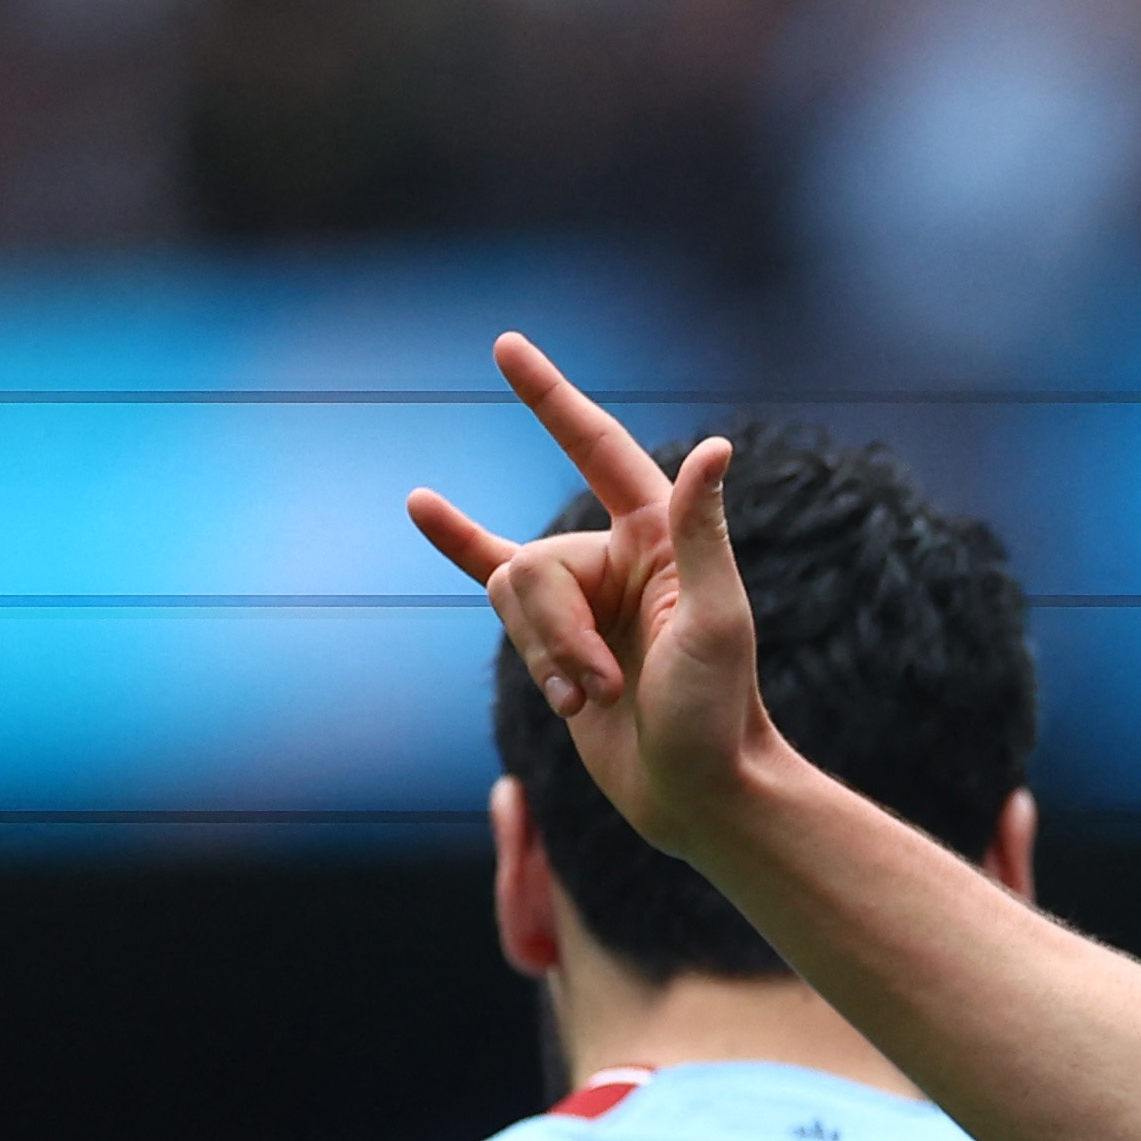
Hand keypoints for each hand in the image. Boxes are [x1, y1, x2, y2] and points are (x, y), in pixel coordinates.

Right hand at [406, 336, 770, 852]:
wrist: (697, 793)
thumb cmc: (719, 713)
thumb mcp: (716, 620)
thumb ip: (701, 534)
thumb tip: (713, 447)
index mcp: (659, 540)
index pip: (595, 448)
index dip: (549, 398)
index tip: (504, 346)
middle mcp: (618, 558)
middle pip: (533, 565)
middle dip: (555, 634)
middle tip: (604, 688)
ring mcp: (584, 599)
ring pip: (510, 599)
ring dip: (543, 659)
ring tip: (588, 703)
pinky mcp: (555, 641)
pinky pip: (493, 591)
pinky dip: (459, 548)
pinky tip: (421, 506)